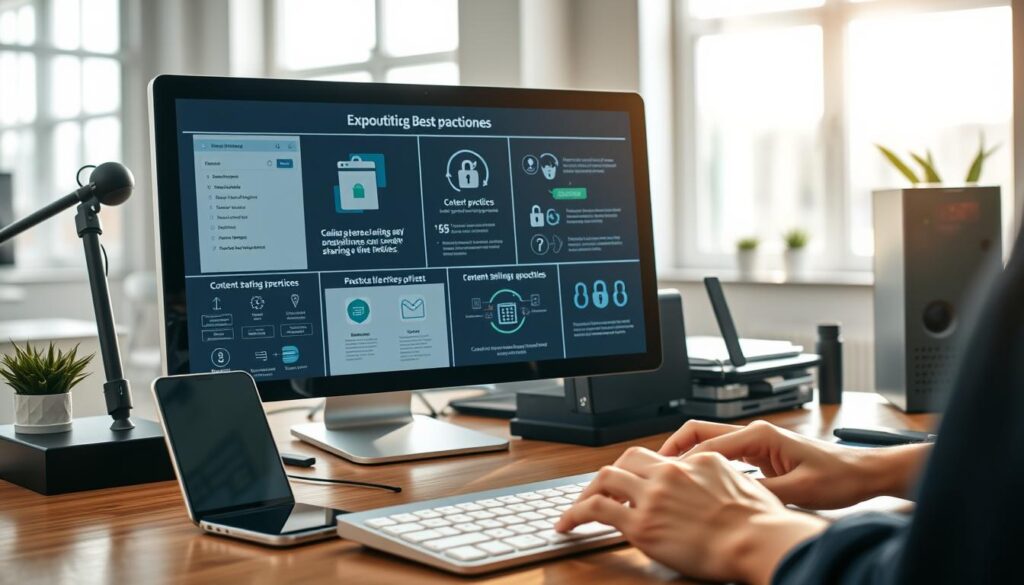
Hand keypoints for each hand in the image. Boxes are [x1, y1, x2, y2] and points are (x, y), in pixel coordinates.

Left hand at [555, 447, 826, 584]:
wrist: (758, 539)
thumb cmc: (760, 522)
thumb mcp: (743, 485)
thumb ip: (717, 480)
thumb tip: (709, 490)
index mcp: (696, 461)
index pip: (658, 457)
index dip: (641, 469)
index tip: (633, 482)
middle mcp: (670, 472)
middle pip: (627, 460)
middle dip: (611, 475)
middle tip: (599, 491)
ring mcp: (652, 495)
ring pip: (606, 479)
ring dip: (587, 492)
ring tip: (576, 508)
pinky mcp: (641, 523)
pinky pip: (596, 509)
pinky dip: (575, 513)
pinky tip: (567, 524)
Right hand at [659, 420, 929, 508]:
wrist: (863, 473)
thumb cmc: (839, 476)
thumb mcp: (798, 490)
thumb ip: (761, 493)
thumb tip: (730, 501)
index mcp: (761, 435)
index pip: (709, 442)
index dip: (683, 460)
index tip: (665, 475)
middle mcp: (756, 432)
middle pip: (702, 431)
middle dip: (675, 448)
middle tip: (654, 468)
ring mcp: (758, 441)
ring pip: (711, 442)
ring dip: (689, 455)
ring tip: (670, 475)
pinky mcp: (763, 453)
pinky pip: (725, 453)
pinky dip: (706, 463)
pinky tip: (700, 481)